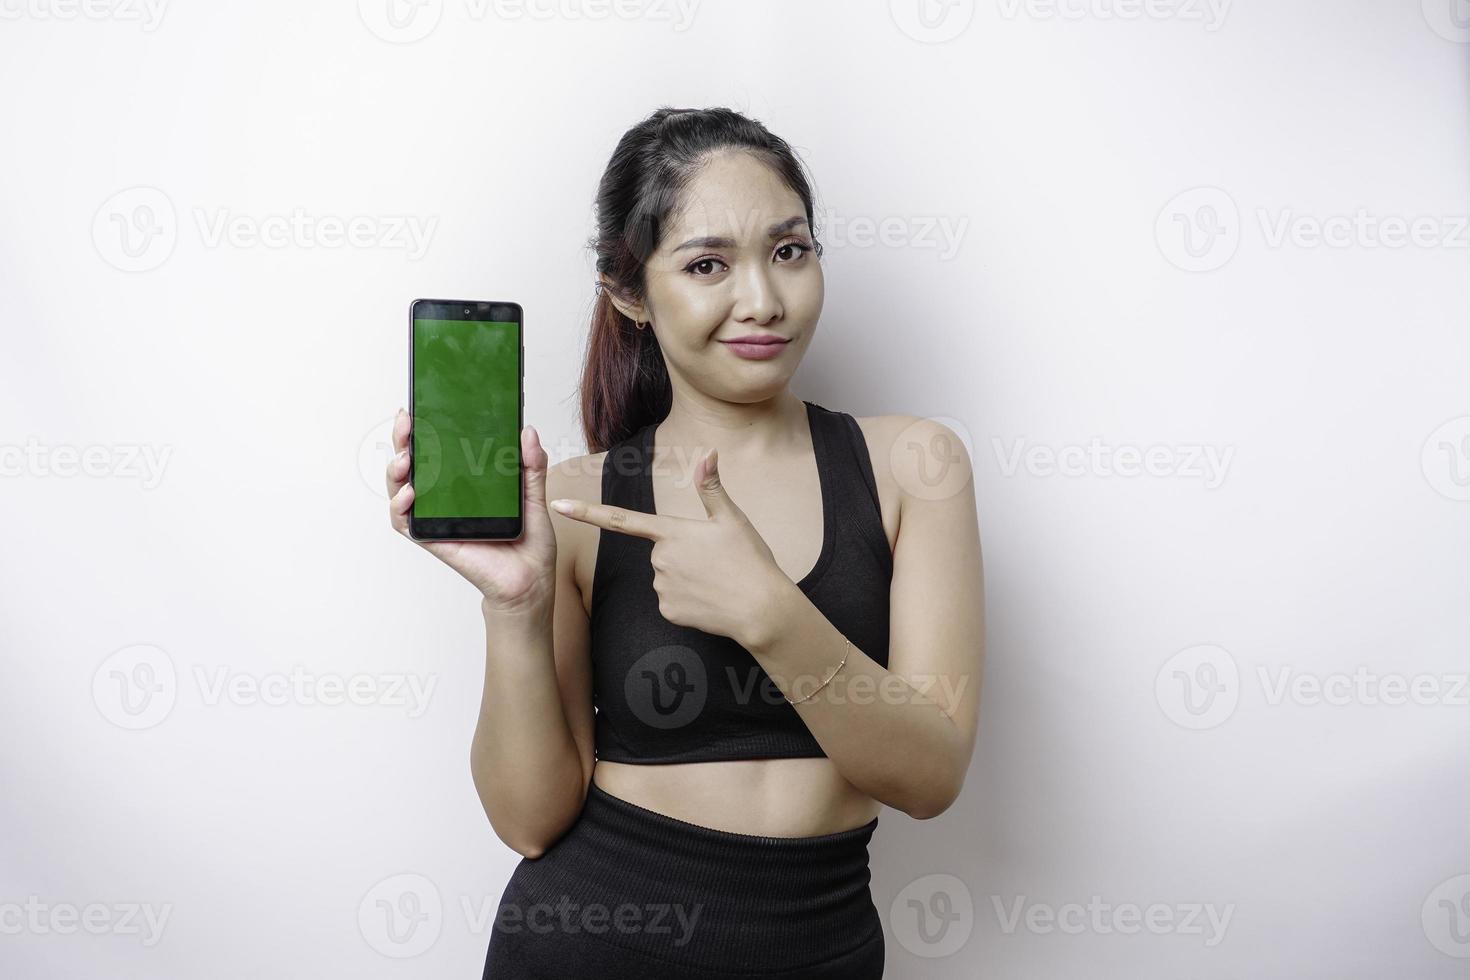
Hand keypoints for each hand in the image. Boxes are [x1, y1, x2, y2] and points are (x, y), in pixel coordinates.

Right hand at [385, 408, 556, 615]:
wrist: (530, 581)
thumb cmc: (528, 543)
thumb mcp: (534, 497)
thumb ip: (531, 466)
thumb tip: (528, 432)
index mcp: (465, 484)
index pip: (438, 452)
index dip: (423, 431)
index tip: (418, 409)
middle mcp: (446, 499)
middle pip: (413, 465)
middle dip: (403, 441)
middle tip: (406, 422)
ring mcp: (438, 519)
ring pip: (401, 491)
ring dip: (395, 472)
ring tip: (403, 458)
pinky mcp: (436, 540)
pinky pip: (407, 524)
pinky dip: (400, 508)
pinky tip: (408, 495)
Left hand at [550, 446, 790, 647]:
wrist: (762, 609)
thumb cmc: (749, 561)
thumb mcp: (732, 519)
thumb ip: (711, 487)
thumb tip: (708, 452)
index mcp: (671, 532)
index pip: (620, 519)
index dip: (586, 511)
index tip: (558, 506)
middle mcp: (659, 559)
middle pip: (660, 551)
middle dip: (682, 554)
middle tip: (715, 561)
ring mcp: (661, 587)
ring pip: (666, 576)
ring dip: (687, 577)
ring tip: (716, 580)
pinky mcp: (667, 612)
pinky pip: (671, 600)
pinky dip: (689, 600)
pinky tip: (710, 600)